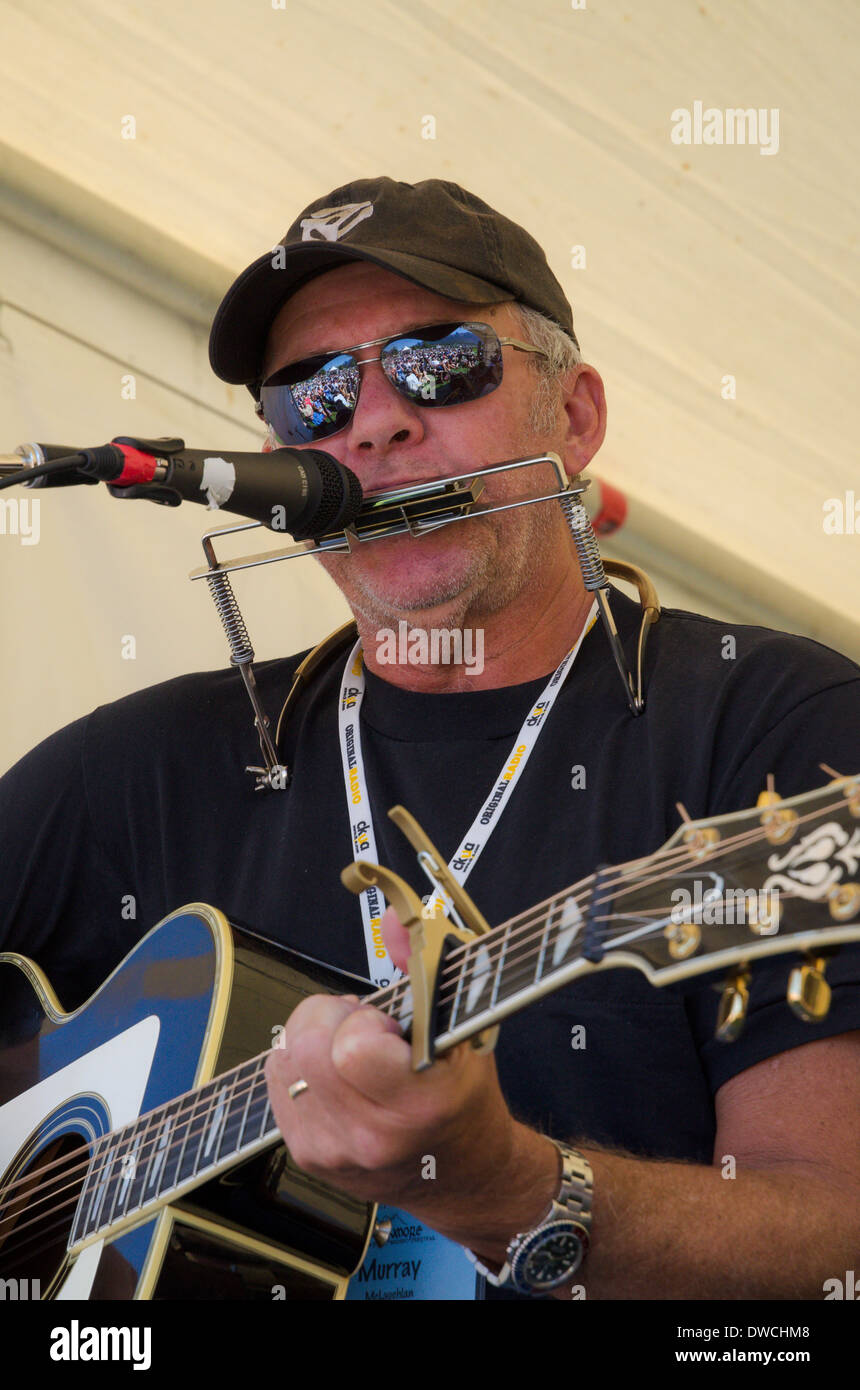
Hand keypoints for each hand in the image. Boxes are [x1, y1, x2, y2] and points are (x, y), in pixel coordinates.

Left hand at [264, 908, 556, 1243]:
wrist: (464, 1175)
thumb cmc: (466, 1097)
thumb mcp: (464, 1028)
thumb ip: (424, 966)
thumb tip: (391, 917)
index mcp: (416, 1105)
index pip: (350, 1048)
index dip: (362, 1021)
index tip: (388, 1026)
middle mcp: (369, 1136)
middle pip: (305, 1044)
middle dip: (331, 1019)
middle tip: (368, 1030)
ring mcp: (332, 1149)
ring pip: (282, 1058)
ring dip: (313, 1041)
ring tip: (355, 1053)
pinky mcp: (307, 1155)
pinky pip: (276, 1081)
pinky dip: (301, 1066)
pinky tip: (339, 1076)